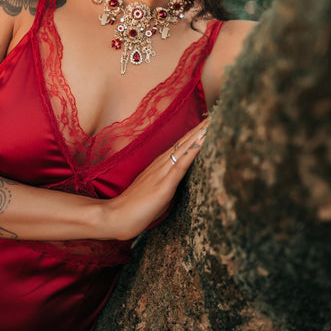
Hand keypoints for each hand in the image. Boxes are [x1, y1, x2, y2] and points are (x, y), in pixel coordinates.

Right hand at [104, 118, 208, 240]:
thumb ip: (166, 186)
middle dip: (200, 128)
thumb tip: (178, 186)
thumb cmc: (134, 210)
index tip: (207, 122)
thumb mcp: (155, 195)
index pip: (180, 146)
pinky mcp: (164, 185)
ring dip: (199, 134)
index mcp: (159, 167)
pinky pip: (181, 165)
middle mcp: (161, 165)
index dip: (193, 134)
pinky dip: (192, 151)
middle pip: (184, 142)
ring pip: (184, 148)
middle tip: (213, 114)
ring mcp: (162, 173)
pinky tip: (202, 141)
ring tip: (211, 121)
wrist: (116, 217)